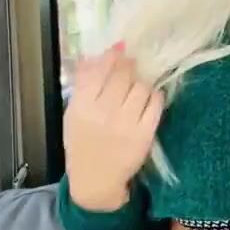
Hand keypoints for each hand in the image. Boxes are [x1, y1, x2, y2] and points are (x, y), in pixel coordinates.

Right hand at [63, 43, 164, 210]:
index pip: (99, 72)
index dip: (112, 57)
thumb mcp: (73, 113)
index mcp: (82, 107)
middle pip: (123, 76)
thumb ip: (83, 85)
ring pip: (141, 87)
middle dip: (129, 66)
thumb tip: (96, 54)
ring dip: (142, 81)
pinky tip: (149, 97)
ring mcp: (126, 124)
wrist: (95, 179)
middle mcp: (104, 113)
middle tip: (132, 64)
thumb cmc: (82, 143)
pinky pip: (155, 104)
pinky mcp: (145, 134)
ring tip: (138, 85)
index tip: (120, 50)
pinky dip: (154, 96)